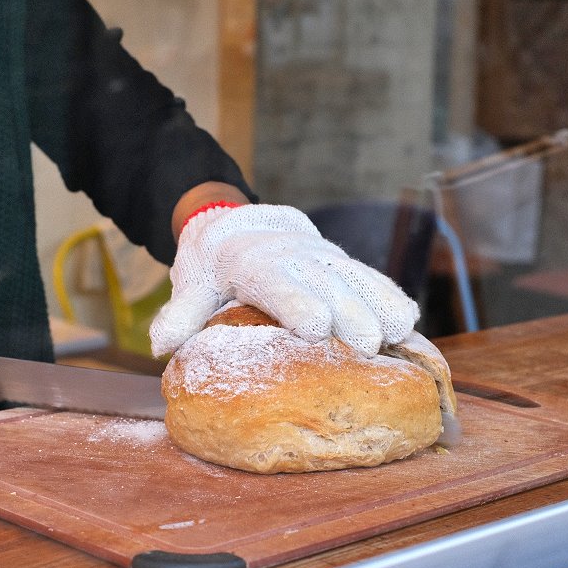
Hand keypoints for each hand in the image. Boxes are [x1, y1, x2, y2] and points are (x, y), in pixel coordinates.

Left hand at [149, 204, 419, 356]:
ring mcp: (323, 260)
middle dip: (349, 312)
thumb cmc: (214, 262)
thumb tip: (160, 344)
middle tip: (366, 345)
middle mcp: (295, 258)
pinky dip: (389, 297)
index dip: (297, 302)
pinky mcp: (342, 265)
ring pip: (357, 278)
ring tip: (398, 333)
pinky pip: (371, 279)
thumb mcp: (193, 282)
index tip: (315, 325)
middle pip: (326, 284)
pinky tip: (407, 322)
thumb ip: (182, 312)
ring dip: (378, 304)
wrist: (241, 222)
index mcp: (254, 262)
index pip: (276, 282)